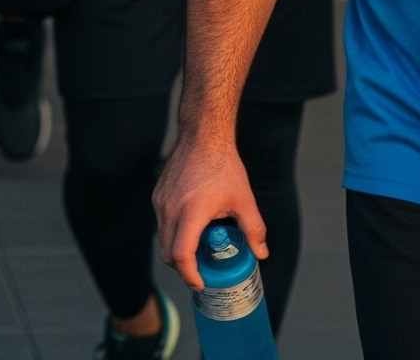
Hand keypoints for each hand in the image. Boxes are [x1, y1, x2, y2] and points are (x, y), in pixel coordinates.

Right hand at [154, 136, 267, 292]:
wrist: (202, 135)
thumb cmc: (223, 165)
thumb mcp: (244, 200)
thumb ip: (254, 230)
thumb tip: (261, 254)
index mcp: (191, 213)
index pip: (181, 255)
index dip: (190, 275)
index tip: (201, 283)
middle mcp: (170, 208)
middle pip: (168, 252)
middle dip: (183, 268)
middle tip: (201, 272)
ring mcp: (161, 201)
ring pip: (162, 237)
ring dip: (177, 250)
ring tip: (198, 249)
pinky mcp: (158, 194)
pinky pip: (161, 222)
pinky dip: (173, 233)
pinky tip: (191, 227)